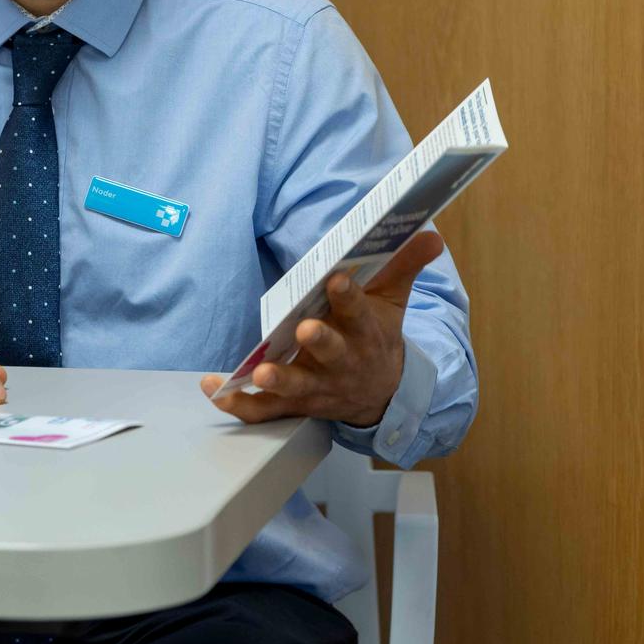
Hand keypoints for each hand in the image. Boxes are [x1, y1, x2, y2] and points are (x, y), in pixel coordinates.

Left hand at [201, 230, 444, 427]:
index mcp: (366, 333)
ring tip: (260, 372)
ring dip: (279, 380)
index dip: (349, 297)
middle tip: (305, 330)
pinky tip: (213, 389)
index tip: (336, 278)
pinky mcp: (294, 404)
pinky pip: (264, 410)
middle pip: (332, 353)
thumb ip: (403, 265)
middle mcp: (342, 362)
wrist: (382, 393)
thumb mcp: (393, 301)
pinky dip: (239, 404)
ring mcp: (317, 386)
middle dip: (320, 342)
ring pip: (297, 387)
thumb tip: (429, 232)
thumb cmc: (378, 337)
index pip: (359, 313)